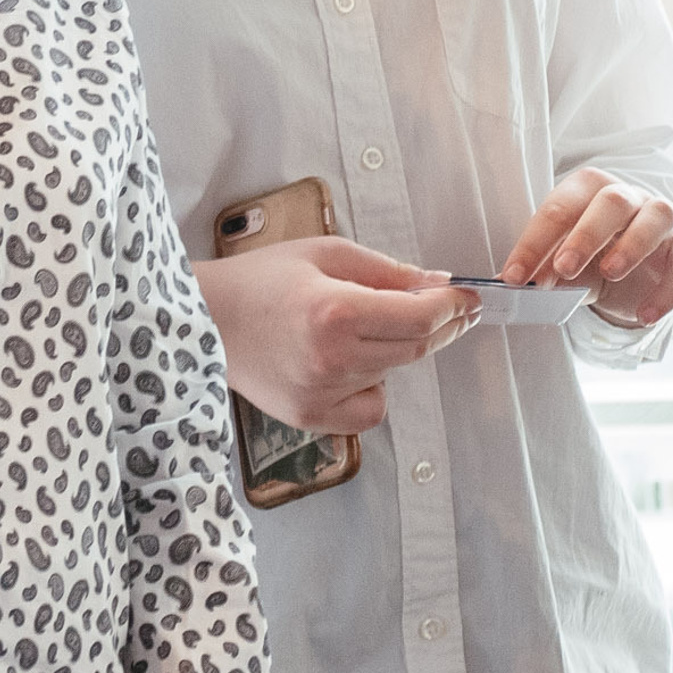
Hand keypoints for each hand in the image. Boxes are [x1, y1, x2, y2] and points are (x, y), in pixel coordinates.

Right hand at [194, 238, 473, 432]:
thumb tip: (438, 285)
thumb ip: (387, 271)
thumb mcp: (325, 254)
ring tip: (363, 326)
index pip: (422, 316)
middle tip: (452, 310)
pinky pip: (370, 410)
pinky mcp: (309, 417)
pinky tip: (352, 365)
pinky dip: (373, 388)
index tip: (469, 298)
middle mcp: (332, 358)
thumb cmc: (260, 280)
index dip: (454, 307)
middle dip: (442, 326)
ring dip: (396, 349)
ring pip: (393, 374)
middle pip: (416, 348)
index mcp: (336, 310)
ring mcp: (321, 393)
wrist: (203, 319)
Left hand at [500, 168, 672, 330]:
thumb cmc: (590, 258)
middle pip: (613, 201)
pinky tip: (646, 315)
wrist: (631, 276)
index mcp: (590, 190)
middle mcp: (630, 197)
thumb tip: (506, 285)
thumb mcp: (562, 262)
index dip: (535, 242)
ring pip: (658, 217)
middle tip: (564, 267)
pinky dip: (669, 291)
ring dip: (633, 245)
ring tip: (611, 273)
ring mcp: (662, 222)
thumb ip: (540, 269)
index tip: (514, 276)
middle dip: (587, 234)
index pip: (561, 206)